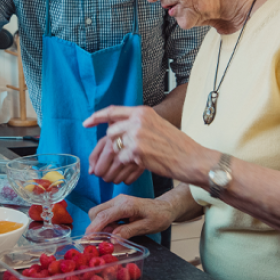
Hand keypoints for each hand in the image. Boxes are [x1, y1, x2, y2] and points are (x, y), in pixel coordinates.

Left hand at [84, 105, 208, 184]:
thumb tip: (118, 131)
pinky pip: (122, 159)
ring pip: (114, 147)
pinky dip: (125, 166)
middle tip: (111, 158)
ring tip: (119, 167)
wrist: (192, 159)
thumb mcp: (158, 126)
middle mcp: (138, 120)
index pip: (113, 111)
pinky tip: (134, 169)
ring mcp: (137, 135)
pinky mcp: (137, 150)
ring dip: (115, 158)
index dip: (97, 117)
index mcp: (143, 112)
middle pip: (111, 132)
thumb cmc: (178, 146)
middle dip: (110, 146)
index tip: (86, 123)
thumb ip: (139, 124)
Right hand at [86, 194, 172, 238]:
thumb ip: (128, 231)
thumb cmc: (158, 217)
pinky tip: (115, 230)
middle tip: (102, 240)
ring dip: (100, 225)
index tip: (86, 239)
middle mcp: (118, 200)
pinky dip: (105, 223)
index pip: (104, 216)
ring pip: (98, 212)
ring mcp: (117, 201)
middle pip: (96, 212)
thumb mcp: (146, 227)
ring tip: (113, 235)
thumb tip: (112, 239)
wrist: (165, 207)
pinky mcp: (117, 204)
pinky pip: (104, 213)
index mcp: (126, 205)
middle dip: (94, 227)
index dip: (93, 228)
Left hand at [88, 136, 144, 184]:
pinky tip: (127, 167)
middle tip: (110, 165)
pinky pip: (128, 181)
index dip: (98, 169)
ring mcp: (133, 161)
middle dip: (106, 173)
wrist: (144, 129)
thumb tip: (90, 172)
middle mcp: (122, 154)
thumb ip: (95, 154)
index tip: (102, 164)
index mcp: (111, 145)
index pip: (99, 170)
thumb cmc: (120, 135)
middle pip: (106, 177)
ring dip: (115, 176)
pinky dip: (126, 177)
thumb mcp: (106, 139)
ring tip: (119, 165)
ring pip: (117, 181)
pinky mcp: (142, 166)